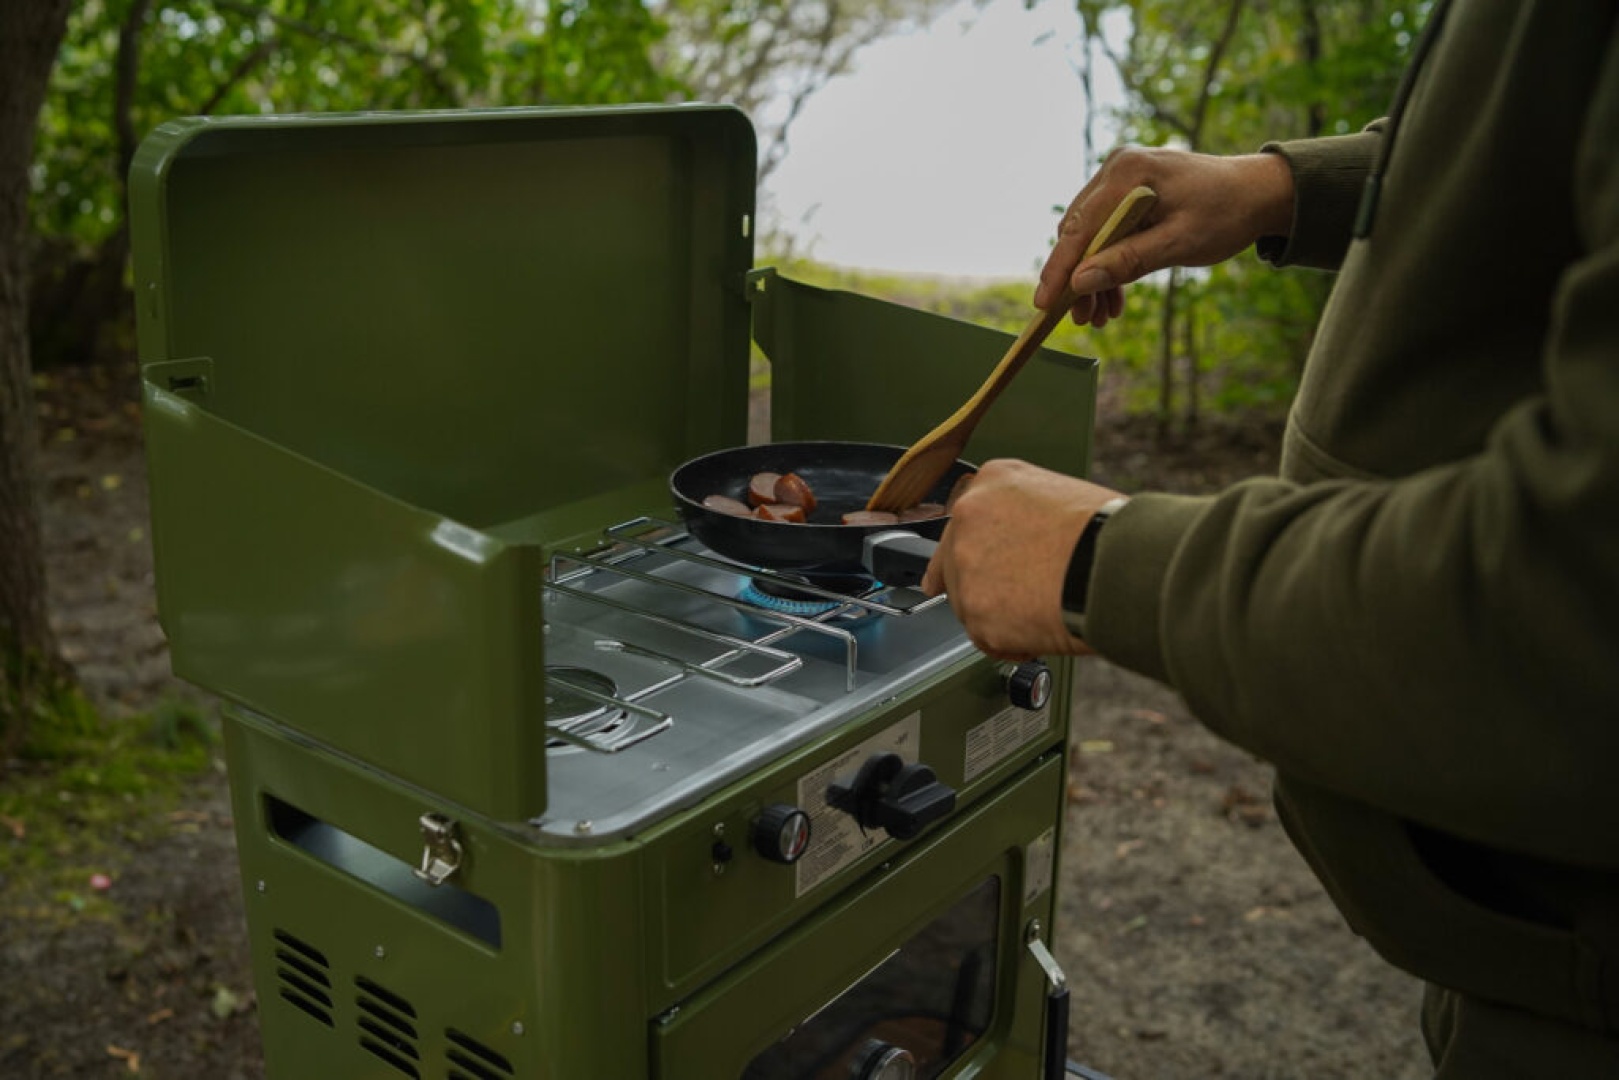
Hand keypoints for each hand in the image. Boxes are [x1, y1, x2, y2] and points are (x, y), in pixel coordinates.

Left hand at [920, 460, 1123, 660]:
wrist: (1117, 566)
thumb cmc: (1107, 533)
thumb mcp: (1061, 494)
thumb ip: (1024, 514)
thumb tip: (1020, 541)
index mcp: (991, 482)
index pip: (963, 520)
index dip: (970, 550)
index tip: (957, 569)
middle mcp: (968, 518)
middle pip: (957, 564)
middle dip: (984, 586)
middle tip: (1019, 599)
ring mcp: (967, 567)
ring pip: (970, 604)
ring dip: (1000, 616)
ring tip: (1044, 610)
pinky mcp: (976, 612)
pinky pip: (986, 638)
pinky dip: (1011, 643)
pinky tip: (1041, 631)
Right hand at [1038, 147, 1295, 325]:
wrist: (1257, 193)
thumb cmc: (1225, 214)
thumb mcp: (1179, 243)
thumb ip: (1128, 262)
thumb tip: (1079, 283)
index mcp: (1127, 173)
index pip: (1080, 228)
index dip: (1059, 269)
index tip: (1043, 305)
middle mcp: (1116, 169)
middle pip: (1078, 232)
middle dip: (1077, 279)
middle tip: (1082, 319)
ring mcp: (1121, 178)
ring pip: (1089, 235)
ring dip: (1091, 277)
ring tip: (1099, 316)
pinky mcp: (1128, 192)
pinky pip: (1105, 231)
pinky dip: (1107, 263)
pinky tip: (1114, 296)